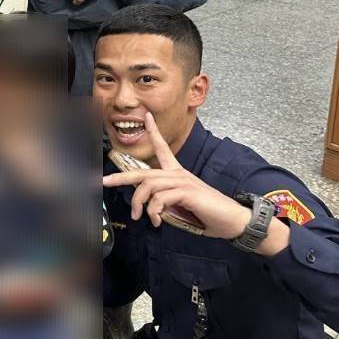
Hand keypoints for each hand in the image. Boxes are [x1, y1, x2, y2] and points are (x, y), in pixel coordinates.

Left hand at [102, 112, 251, 239]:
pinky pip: (159, 199)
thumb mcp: (181, 208)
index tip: (148, 117)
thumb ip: (166, 204)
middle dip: (121, 177)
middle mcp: (179, 174)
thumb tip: (152, 207)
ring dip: (139, 203)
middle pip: (144, 171)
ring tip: (141, 217)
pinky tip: (158, 221)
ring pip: (148, 185)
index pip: (164, 148)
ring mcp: (182, 181)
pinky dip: (154, 212)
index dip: (154, 132)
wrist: (233, 221)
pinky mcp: (186, 191)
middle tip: (105, 182)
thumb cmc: (209, 215)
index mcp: (178, 174)